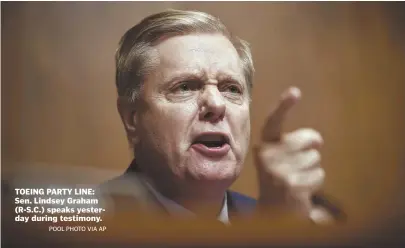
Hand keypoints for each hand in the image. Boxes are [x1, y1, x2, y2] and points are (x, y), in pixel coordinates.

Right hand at [254, 87, 331, 222]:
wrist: (273, 210)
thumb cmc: (281, 176)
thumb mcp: (279, 156)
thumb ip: (294, 142)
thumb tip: (317, 141)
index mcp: (264, 145)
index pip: (274, 122)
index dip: (284, 106)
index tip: (295, 92)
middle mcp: (268, 156)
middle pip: (309, 139)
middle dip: (311, 148)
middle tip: (298, 162)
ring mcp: (279, 171)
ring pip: (315, 158)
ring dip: (311, 169)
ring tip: (296, 178)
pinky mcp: (293, 186)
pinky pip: (319, 174)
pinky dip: (315, 182)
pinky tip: (301, 189)